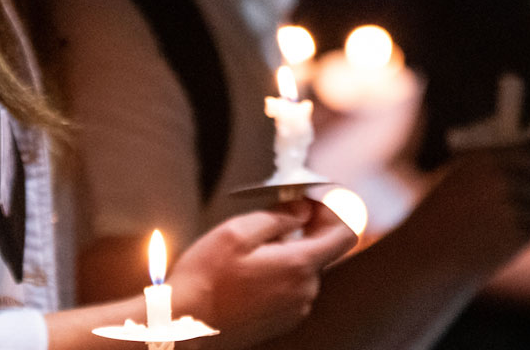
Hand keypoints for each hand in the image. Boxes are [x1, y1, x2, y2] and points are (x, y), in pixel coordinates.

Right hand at [166, 201, 356, 348]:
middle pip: (321, 251)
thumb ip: (277, 217)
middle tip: (270, 220)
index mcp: (299, 266)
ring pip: (303, 270)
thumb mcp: (237, 233)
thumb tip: (302, 209)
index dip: (334, 212)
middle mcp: (305, 291)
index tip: (313, 202)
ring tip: (249, 253)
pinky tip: (246, 274)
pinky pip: (290, 289)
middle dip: (302, 231)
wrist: (184, 327)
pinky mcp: (281, 321)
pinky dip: (277, 275)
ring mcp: (295, 310)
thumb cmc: (205, 281)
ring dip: (286, 254)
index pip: (345, 234)